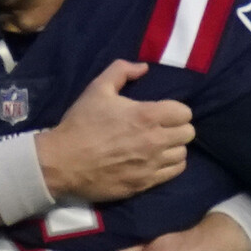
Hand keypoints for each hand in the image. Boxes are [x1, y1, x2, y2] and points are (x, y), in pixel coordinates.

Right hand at [37, 59, 192, 202]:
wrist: (62, 162)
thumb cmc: (81, 123)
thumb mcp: (97, 89)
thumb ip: (121, 71)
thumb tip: (143, 67)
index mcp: (147, 116)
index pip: (185, 113)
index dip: (175, 110)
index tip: (163, 112)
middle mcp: (155, 141)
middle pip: (188, 133)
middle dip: (177, 128)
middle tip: (162, 128)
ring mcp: (151, 165)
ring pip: (182, 154)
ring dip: (174, 147)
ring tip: (159, 145)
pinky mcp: (145, 183)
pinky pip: (173, 173)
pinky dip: (169, 165)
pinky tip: (156, 161)